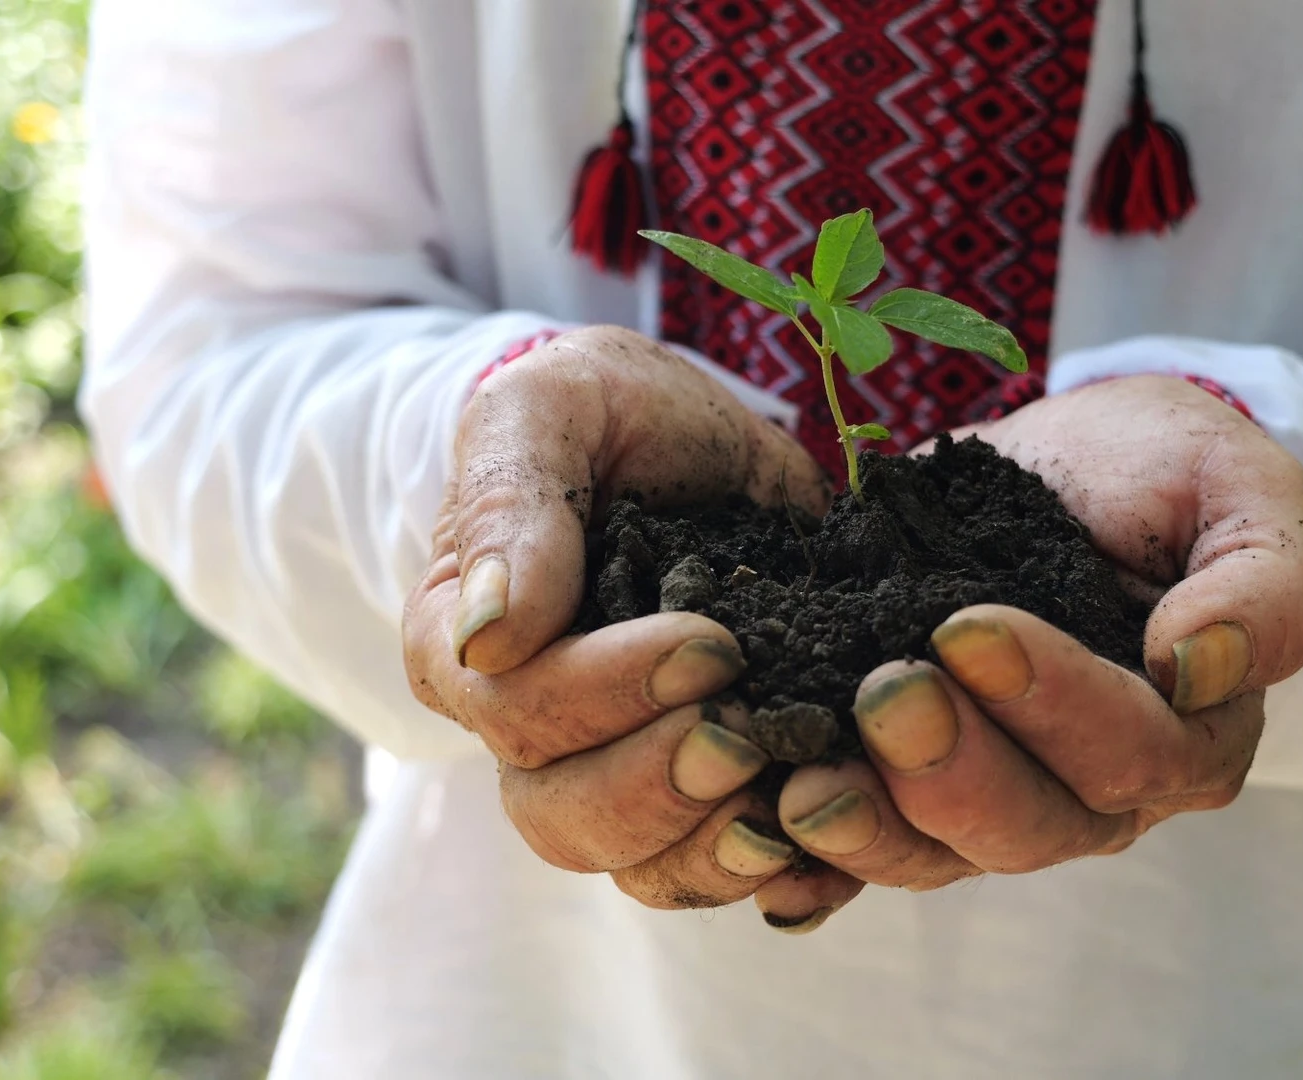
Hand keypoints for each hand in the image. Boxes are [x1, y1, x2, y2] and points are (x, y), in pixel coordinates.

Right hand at [402, 326, 858, 917]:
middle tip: (749, 730)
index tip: (711, 644)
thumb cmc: (608, 413)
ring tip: (799, 795)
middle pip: (564, 818)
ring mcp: (622, 771)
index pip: (514, 713)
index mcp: (468, 649)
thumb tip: (488, 636)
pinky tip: (834, 850)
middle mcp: (534, 732)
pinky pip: (729, 873)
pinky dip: (786, 876)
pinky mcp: (712, 789)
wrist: (700, 439)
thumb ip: (512, 506)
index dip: (607, 694)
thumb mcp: (551, 411)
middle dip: (662, 787)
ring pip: (644, 868)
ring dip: (721, 849)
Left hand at [774, 374, 1302, 900]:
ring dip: (871, 827)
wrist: (1066, 467)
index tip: (969, 630)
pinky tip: (761, 841)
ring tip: (802, 786)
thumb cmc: (1166, 473)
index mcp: (1191, 733)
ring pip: (940, 852)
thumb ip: (1260, 582)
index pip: (1132, 750)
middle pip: (1031, 823)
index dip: (1054, 702)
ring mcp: (1001, 798)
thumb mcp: (1242, 489)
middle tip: (884, 693)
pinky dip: (813, 861)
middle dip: (952, 769)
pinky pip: (867, 849)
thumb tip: (1202, 667)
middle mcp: (1098, 792)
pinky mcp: (915, 788)